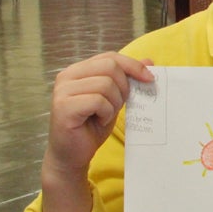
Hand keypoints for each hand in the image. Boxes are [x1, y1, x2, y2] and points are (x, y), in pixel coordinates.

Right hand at [45, 52, 154, 178]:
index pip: (110, 57)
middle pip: (110, 67)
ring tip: (105, 115)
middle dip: (123, 87)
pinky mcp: (63, 107)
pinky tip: (99, 121)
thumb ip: (126, 79)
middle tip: (119, 105)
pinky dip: (106, 113)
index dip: (133, 65)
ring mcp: (62, 91)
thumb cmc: (93, 125)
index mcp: (78, 70)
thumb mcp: (114, 98)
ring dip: (114, 103)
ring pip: (106, 84)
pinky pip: (98, 101)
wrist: (73, 154)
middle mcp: (66, 76)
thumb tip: (149, 61)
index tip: (150, 78)